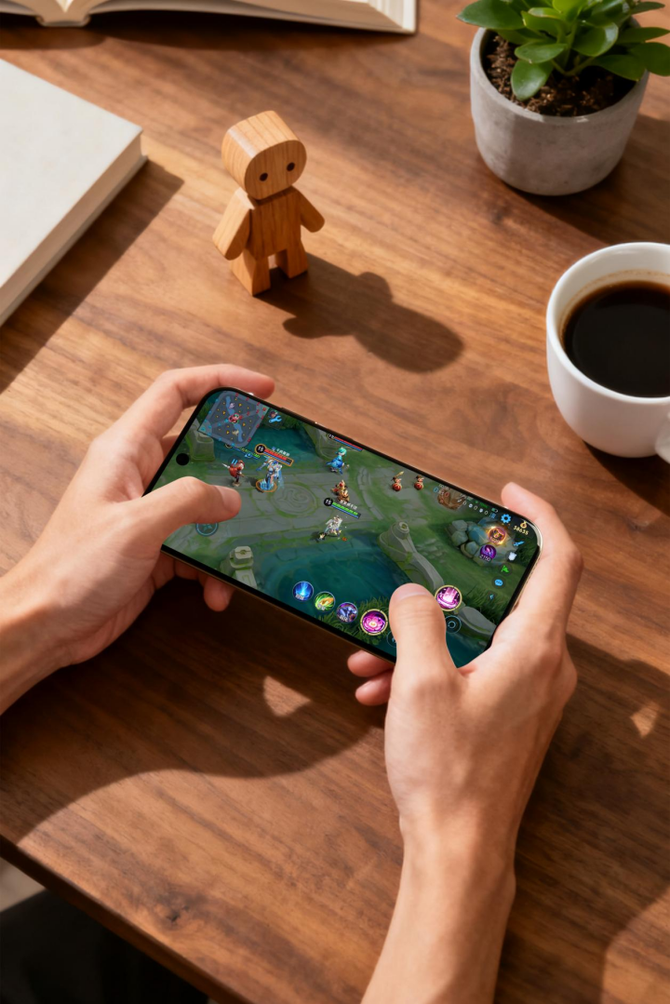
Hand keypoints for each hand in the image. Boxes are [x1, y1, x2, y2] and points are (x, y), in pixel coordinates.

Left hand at [0, 365, 273, 711]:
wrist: (45, 625)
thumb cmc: (72, 568)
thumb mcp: (135, 526)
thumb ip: (187, 501)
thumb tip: (231, 497)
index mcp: (125, 451)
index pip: (175, 393)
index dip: (219, 380)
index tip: (262, 389)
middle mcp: (138, 475)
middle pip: (199, 449)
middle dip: (238, 462)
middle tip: (273, 469)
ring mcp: (148, 513)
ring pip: (205, 504)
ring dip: (228, 529)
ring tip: (250, 544)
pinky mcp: (156, 549)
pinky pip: (198, 546)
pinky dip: (212, 567)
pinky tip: (216, 591)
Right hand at [349, 483, 581, 845]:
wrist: (458, 849)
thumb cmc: (448, 771)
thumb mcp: (420, 683)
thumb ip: (416, 621)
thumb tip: (413, 593)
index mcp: (535, 648)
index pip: (558, 560)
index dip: (538, 517)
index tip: (508, 494)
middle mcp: (542, 667)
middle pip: (510, 596)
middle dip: (451, 585)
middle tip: (422, 565)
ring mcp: (527, 693)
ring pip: (478, 638)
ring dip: (424, 637)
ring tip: (371, 652)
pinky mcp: (508, 715)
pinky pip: (470, 672)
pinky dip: (429, 670)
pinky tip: (377, 689)